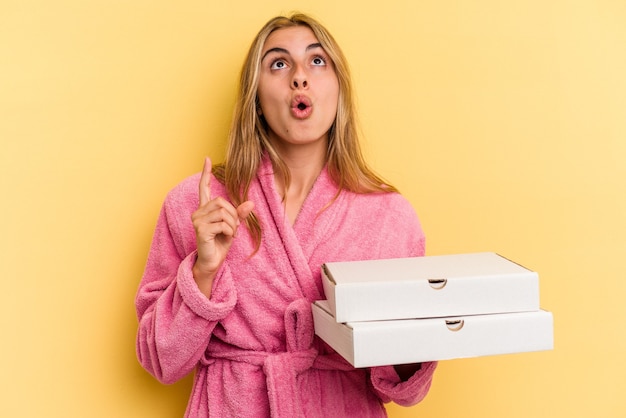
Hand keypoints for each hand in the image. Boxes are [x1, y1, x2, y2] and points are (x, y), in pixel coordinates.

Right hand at [191, 157, 253, 295]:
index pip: (204, 188)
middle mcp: (198, 212)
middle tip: (233, 229)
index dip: (206, 174)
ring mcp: (197, 220)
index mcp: (205, 209)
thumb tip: (251, 203)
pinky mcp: (200, 229)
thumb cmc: (220, 243)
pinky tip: (226, 238)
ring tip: (229, 234)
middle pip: (222, 201)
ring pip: (223, 212)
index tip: (207, 159)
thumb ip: (240, 214)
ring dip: (232, 224)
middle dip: (233, 215)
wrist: (213, 262)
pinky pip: (223, 223)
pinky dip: (230, 231)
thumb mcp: (233, 226)